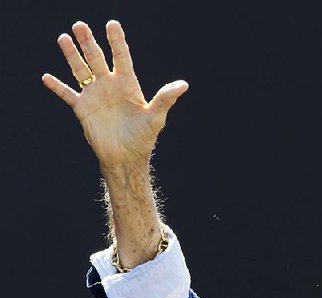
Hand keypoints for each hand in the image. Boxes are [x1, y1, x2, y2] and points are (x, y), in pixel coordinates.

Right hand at [42, 20, 187, 168]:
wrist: (126, 158)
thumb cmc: (143, 138)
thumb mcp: (156, 117)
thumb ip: (166, 98)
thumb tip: (184, 85)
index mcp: (128, 84)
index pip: (121, 57)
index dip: (117, 41)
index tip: (112, 25)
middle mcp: (110, 86)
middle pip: (97, 58)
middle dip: (89, 42)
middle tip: (80, 25)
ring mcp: (95, 96)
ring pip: (80, 70)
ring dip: (72, 55)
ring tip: (63, 38)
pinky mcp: (83, 109)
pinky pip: (67, 94)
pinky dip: (57, 87)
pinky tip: (46, 77)